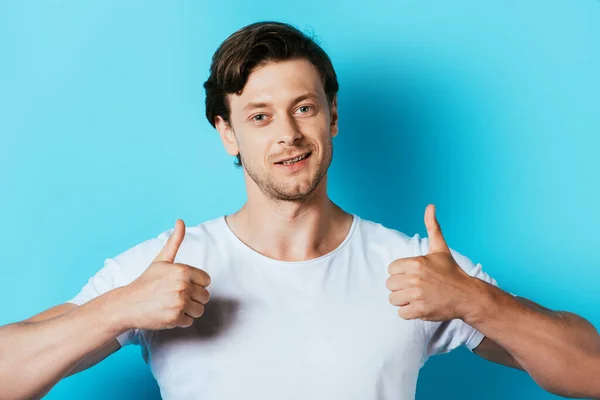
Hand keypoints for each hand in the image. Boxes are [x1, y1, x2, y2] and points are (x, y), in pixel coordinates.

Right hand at [122, 219, 211, 329]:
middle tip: (175, 296)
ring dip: (188, 310)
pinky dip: (180, 320)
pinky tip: (168, 313)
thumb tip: (180, 220)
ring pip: (200, 310)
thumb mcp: (162, 260)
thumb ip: (175, 241)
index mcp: (182, 270)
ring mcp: (179, 303)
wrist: (128, 304)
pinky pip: (190, 321)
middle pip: (205, 296)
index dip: (196, 283)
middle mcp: (183, 286)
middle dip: (193, 297)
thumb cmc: (147, 281)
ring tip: (172, 304)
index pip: (207, 280)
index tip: (182, 284)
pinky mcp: (175, 318)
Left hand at [386, 204, 474, 321]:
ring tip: (417, 296)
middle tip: (416, 287)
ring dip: (403, 300)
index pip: (391, 269)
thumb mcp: (440, 248)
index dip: (401, 273)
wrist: (467, 295)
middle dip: (401, 287)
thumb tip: (430, 206)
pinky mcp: (420, 310)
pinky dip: (409, 312)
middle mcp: (414, 278)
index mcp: (415, 263)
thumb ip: (432, 227)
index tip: (413, 275)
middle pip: (390, 285)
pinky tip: (420, 306)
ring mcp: (417, 295)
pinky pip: (401, 313)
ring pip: (393, 299)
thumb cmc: (451, 271)